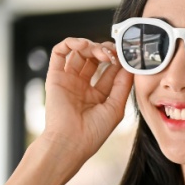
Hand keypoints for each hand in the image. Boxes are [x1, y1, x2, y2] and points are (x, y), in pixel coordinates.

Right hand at [39, 37, 132, 167]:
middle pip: (94, 58)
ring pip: (79, 52)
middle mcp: (82, 85)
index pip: (109, 70)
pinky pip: (59, 53)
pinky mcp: (55, 76)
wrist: (71, 142)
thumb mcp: (116, 107)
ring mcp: (68, 80)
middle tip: (114, 52)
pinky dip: (70, 43)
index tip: (127, 56)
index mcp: (97, 95)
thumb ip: (123, 85)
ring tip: (102, 52)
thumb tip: (130, 65)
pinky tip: (83, 45)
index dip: (118, 60)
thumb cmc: (93, 132)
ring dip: (91, 46)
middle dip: (106, 50)